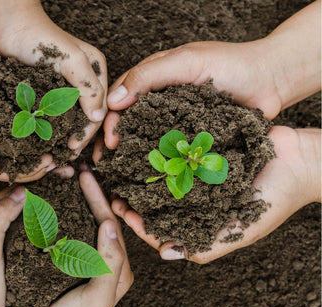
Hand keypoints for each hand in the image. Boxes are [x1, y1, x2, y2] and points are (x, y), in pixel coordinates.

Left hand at [0, 0, 107, 157]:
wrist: (8, 27)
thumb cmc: (40, 37)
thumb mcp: (72, 60)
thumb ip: (88, 88)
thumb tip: (98, 118)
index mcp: (96, 73)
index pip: (98, 110)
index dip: (88, 132)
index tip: (73, 148)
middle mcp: (82, 83)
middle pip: (85, 119)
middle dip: (77, 139)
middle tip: (65, 158)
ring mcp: (63, 89)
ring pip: (69, 121)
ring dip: (63, 139)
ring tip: (54, 156)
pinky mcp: (46, 92)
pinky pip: (51, 116)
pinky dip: (49, 130)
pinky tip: (44, 143)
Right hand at [0, 36, 54, 182]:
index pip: (5, 172)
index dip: (29, 172)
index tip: (49, 161)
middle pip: (17, 161)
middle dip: (40, 164)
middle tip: (62, 158)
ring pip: (24, 145)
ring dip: (44, 149)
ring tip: (64, 148)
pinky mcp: (6, 110)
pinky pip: (25, 125)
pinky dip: (40, 129)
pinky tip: (58, 128)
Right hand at [18, 170, 132, 306]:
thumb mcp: (98, 296)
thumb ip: (111, 261)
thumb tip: (111, 222)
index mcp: (118, 268)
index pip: (111, 225)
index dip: (99, 199)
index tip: (86, 177)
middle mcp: (105, 262)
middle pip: (100, 220)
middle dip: (91, 194)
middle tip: (79, 171)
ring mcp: (86, 262)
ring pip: (85, 224)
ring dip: (78, 201)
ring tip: (68, 181)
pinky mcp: (68, 264)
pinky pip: (69, 234)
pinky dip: (63, 216)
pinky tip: (54, 204)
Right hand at [98, 0, 319, 157]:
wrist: (271, 81)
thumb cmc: (231, 64)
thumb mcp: (186, 62)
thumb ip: (149, 75)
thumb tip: (113, 100)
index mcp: (155, 75)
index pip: (121, 96)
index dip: (110, 119)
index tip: (108, 140)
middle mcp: (161, 97)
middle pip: (129, 119)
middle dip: (114, 140)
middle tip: (106, 162)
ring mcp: (176, 116)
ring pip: (145, 134)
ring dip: (131, 152)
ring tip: (121, 172)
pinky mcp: (191, 132)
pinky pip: (169, 145)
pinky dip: (156, 158)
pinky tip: (149, 172)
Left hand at [112, 126, 320, 263]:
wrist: (299, 161)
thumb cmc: (274, 201)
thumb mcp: (241, 230)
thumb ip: (206, 246)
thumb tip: (166, 254)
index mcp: (200, 220)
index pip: (162, 226)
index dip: (140, 222)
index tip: (122, 212)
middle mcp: (194, 196)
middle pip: (155, 200)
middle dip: (133, 196)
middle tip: (112, 189)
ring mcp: (197, 172)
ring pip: (160, 174)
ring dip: (140, 171)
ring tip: (120, 164)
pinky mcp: (202, 149)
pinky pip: (175, 151)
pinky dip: (159, 149)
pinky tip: (141, 141)